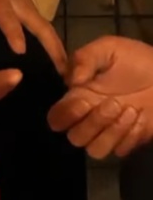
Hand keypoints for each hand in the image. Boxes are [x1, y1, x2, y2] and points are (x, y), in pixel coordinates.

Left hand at [0, 0, 65, 73]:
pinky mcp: (33, 16)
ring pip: (47, 31)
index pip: (5, 15)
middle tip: (60, 72)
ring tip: (68, 77)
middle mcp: (18, 4)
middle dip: (50, 47)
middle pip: (38, 25)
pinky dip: (55, 49)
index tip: (20, 50)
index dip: (13, 32)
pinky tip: (61, 70)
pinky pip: (46, 33)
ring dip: (58, 51)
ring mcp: (29, 10)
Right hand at [47, 36, 152, 158]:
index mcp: (78, 96)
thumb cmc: (137, 60)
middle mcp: (88, 118)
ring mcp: (109, 132)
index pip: (56, 118)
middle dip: (94, 123)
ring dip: (112, 133)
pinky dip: (132, 135)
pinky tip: (143, 116)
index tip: (86, 100)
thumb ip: (85, 58)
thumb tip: (73, 81)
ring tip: (131, 110)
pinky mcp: (129, 141)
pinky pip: (121, 151)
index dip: (66, 114)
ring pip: (95, 150)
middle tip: (115, 103)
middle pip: (75, 138)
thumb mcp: (108, 48)